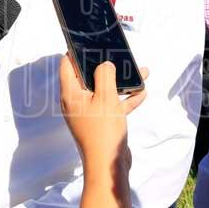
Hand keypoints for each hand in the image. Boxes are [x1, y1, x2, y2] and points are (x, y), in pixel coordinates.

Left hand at [59, 57, 148, 207]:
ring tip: (139, 70)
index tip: (88, 41)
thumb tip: (104, 64)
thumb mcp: (105, 98)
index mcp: (71, 94)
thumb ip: (105, 76)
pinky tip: (141, 92)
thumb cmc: (103, 131)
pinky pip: (112, 105)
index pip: (67, 65)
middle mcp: (77, 102)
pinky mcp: (101, 122)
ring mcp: (89, 113)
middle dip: (105, 65)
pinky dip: (125, 98)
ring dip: (120, 81)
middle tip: (117, 53)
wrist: (109, 166)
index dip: (76, 52)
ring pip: (104, 90)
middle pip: (88, 76)